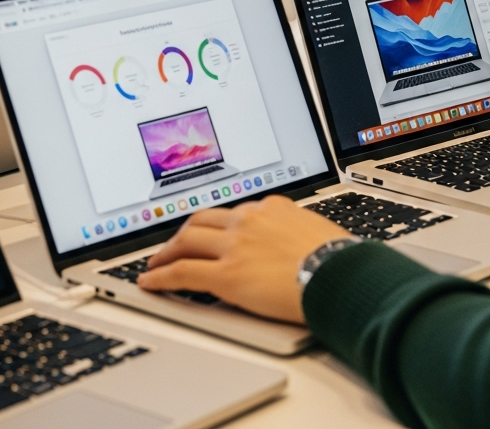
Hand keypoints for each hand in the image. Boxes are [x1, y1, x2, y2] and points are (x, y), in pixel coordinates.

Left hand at [136, 195, 353, 323]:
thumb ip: (295, 231)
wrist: (339, 275)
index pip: (235, 211)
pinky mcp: (226, 274)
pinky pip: (182, 272)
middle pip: (204, 219)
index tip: (212, 232)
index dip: (218, 224)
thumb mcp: (316, 230)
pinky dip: (161, 276)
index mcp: (273, 206)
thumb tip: (294, 244)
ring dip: (167, 251)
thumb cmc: (338, 259)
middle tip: (174, 244)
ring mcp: (235, 245)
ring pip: (187, 240)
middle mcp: (249, 219)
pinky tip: (151, 282)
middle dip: (184, 232)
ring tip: (156, 262)